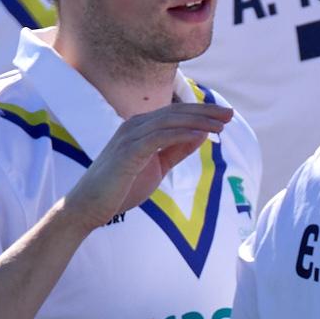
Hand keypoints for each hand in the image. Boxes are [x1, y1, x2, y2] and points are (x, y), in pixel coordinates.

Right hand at [64, 102, 224, 232]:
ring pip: (170, 121)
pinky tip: (201, 136)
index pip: (176, 113)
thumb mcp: (156, 166)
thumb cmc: (121, 187)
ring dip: (198, 121)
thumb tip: (200, 135)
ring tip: (222, 126)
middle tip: (230, 114)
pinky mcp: (128, 152)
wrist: (89, 206)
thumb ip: (176, 150)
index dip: (202, 112)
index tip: (226, 116)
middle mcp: (134, 125)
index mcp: (140, 127)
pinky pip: (159, 137)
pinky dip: (181, 135)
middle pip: (176, 112)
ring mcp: (129, 136)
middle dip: (205, 112)